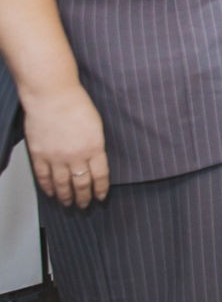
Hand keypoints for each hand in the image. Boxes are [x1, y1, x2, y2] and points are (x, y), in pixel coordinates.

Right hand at [23, 83, 107, 207]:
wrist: (53, 96)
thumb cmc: (77, 105)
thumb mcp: (97, 125)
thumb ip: (96, 145)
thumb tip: (95, 160)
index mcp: (94, 147)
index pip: (100, 176)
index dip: (101, 189)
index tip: (101, 197)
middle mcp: (76, 156)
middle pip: (82, 184)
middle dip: (84, 197)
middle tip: (85, 205)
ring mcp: (56, 157)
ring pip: (62, 184)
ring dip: (66, 197)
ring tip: (68, 204)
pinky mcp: (39, 155)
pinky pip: (44, 177)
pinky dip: (48, 187)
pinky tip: (51, 193)